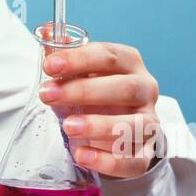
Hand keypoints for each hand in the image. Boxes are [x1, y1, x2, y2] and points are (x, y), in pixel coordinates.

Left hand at [37, 34, 164, 177]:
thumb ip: (64, 56)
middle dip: (84, 91)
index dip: (79, 59)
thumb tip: (46, 34)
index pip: (109, 56)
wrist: (119, 130)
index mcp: (130, 64)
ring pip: (135, 125)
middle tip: (48, 94)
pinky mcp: (145, 155)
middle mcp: (145, 90)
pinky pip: (133, 161)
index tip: (50, 66)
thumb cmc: (97, 94)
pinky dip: (107, 160)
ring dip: (100, 125)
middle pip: (124, 88)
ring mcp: (149, 123)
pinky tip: (82, 154)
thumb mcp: (81, 73)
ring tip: (69, 126)